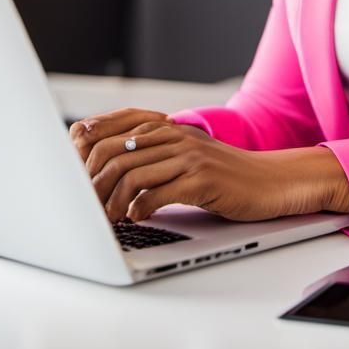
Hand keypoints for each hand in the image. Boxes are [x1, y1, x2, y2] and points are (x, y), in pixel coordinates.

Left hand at [69, 108, 348, 223]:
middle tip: (86, 209)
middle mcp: (176, 137)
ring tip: (108, 219)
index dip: (90, 156)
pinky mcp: (202, 180)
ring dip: (112, 201)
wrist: (271, 181)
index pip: (115, 132)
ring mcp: (189, 156)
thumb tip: (109, 167)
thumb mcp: (187, 158)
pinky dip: (138, 209)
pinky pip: (157, 194)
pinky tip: (136, 218)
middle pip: (117, 153)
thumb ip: (154, 155)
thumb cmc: (226, 176)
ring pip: (132, 174)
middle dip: (94, 184)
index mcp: (169, 129)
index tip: (77, 182)